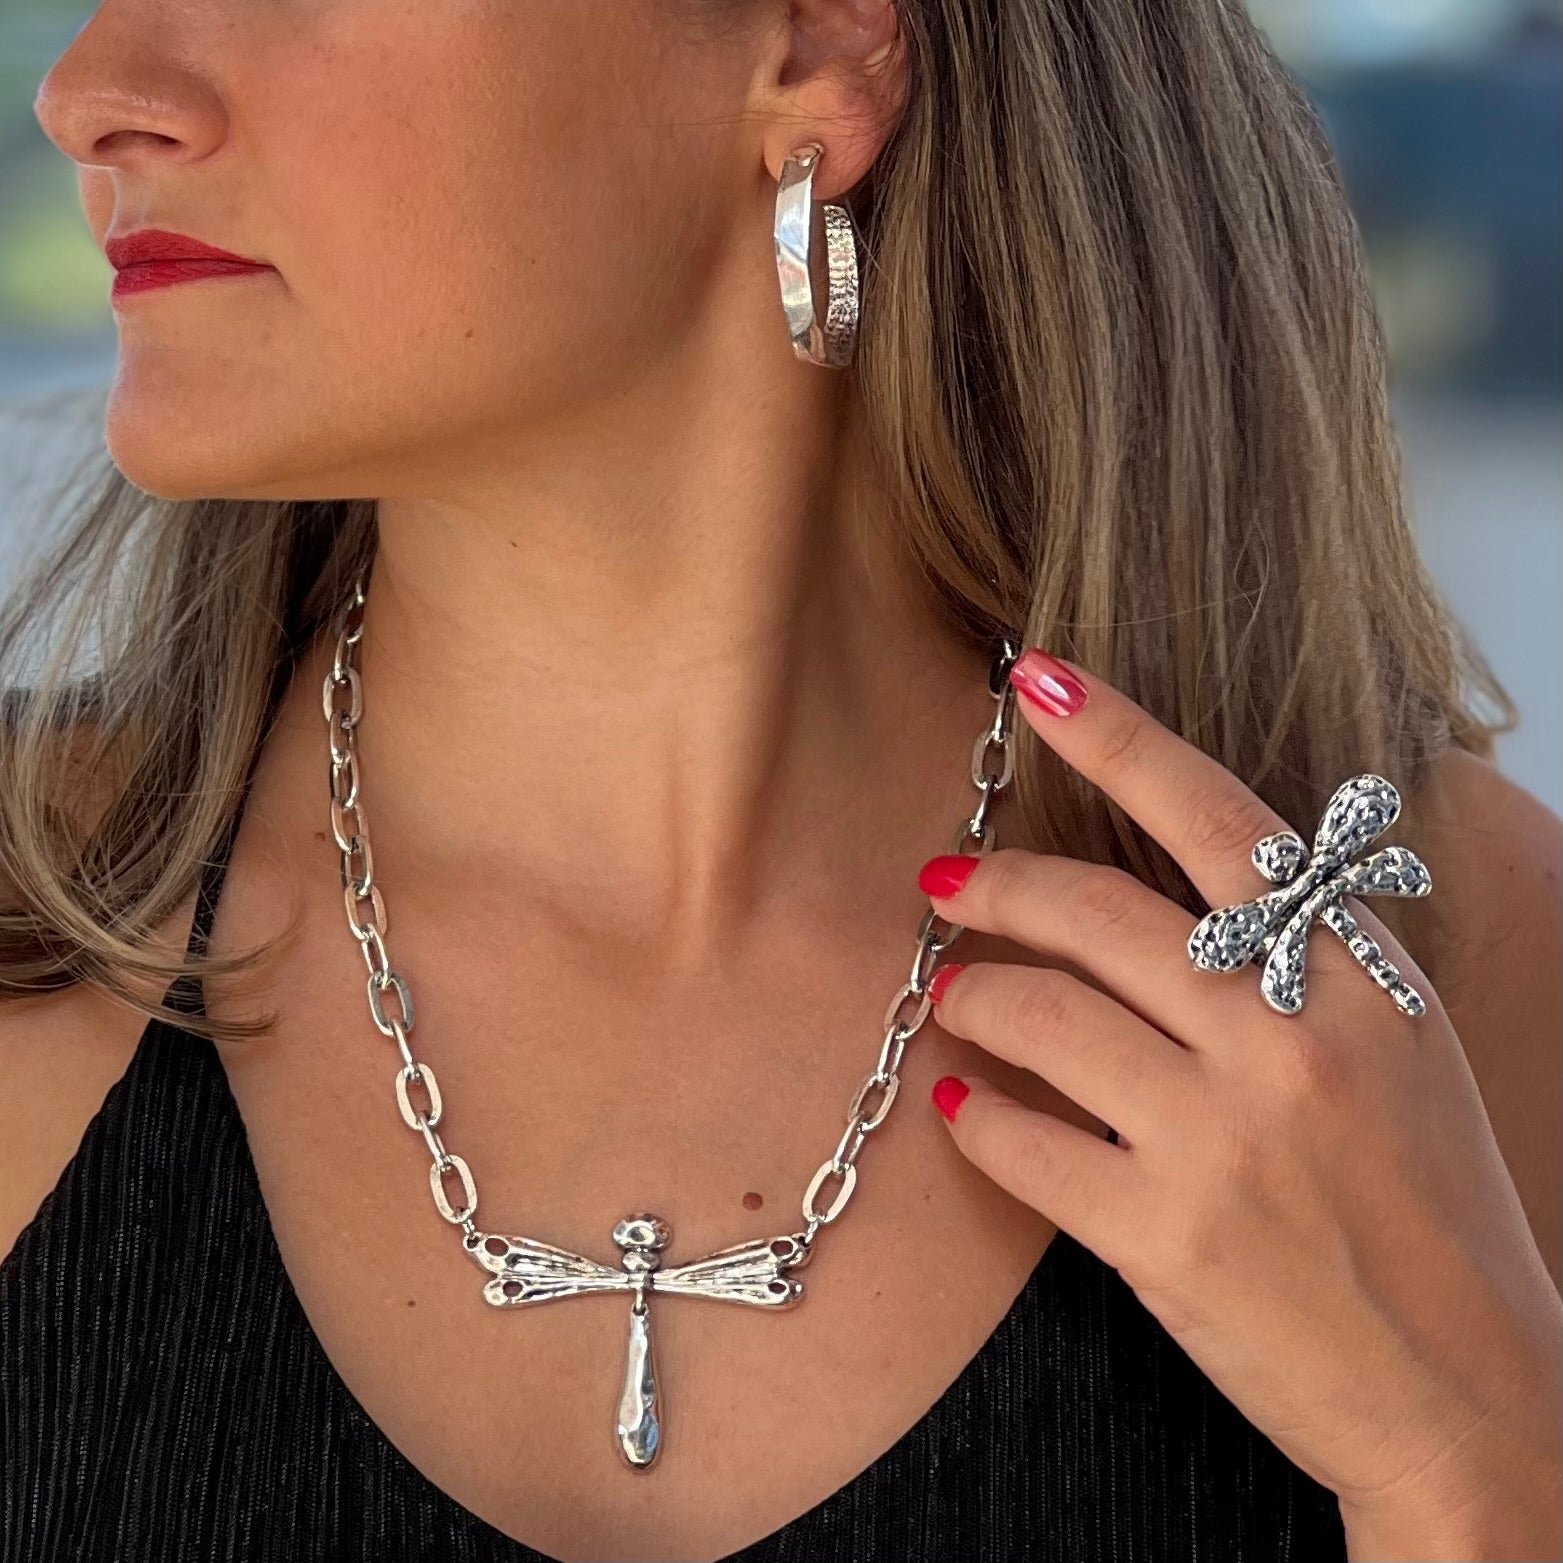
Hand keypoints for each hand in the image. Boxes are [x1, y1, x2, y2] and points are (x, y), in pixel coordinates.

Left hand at [917, 649, 1562, 1555]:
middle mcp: (1288, 1040)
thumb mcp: (1401, 1049)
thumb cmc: (1431, 1208)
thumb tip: (1175, 886)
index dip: (1117, 738)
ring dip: (971, 998)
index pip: (1217, 820)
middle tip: (944, 885)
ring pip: (1040, 1019)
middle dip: (994, 887)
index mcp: (1353, 977)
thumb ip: (1303, 958)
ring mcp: (1223, 1141)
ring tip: (952, 997)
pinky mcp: (1166, 1239)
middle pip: (1093, 914)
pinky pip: (1024, 1148)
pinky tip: (963, 1109)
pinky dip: (975, 1121)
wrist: (1471, 1393)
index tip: (1037, 681)